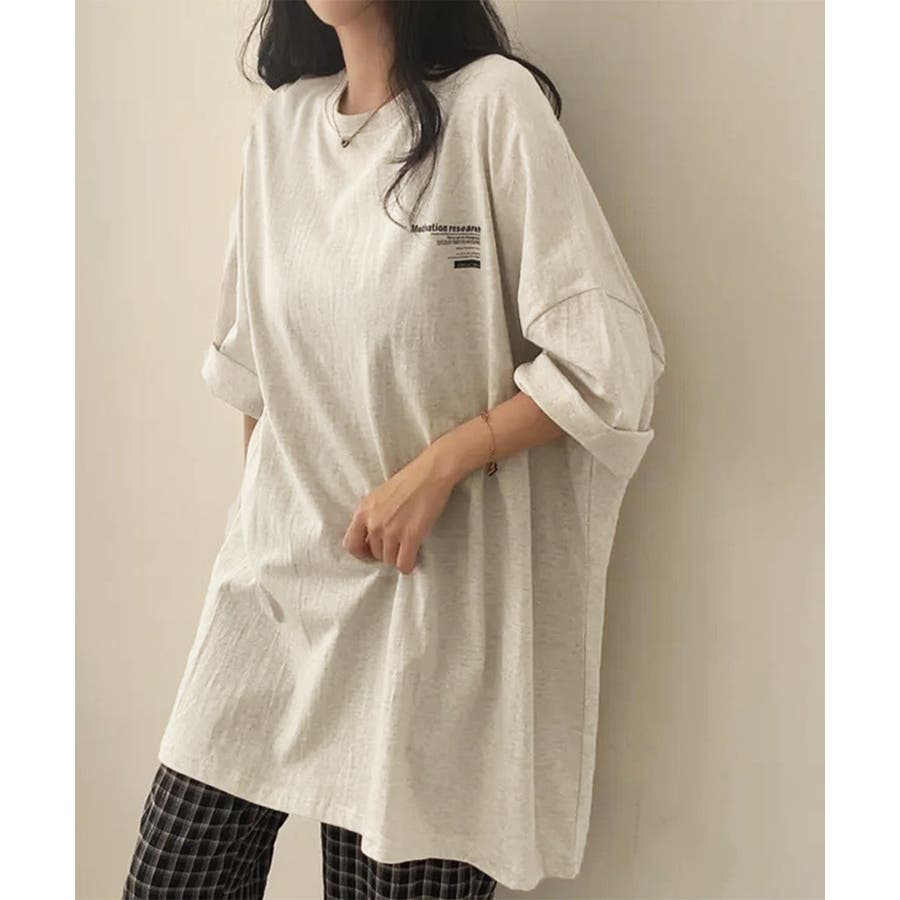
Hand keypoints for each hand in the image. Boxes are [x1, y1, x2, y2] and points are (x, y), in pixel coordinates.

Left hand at [342, 444, 458, 574]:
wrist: (429, 474)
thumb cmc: (407, 482)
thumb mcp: (378, 496)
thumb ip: (371, 516)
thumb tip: (371, 538)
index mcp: (363, 511)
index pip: (351, 545)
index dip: (361, 553)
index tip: (370, 554)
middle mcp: (374, 523)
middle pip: (374, 554)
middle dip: (385, 553)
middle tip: (397, 546)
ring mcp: (391, 531)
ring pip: (389, 560)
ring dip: (398, 558)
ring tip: (406, 550)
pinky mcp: (411, 536)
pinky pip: (404, 564)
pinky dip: (408, 566)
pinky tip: (413, 560)